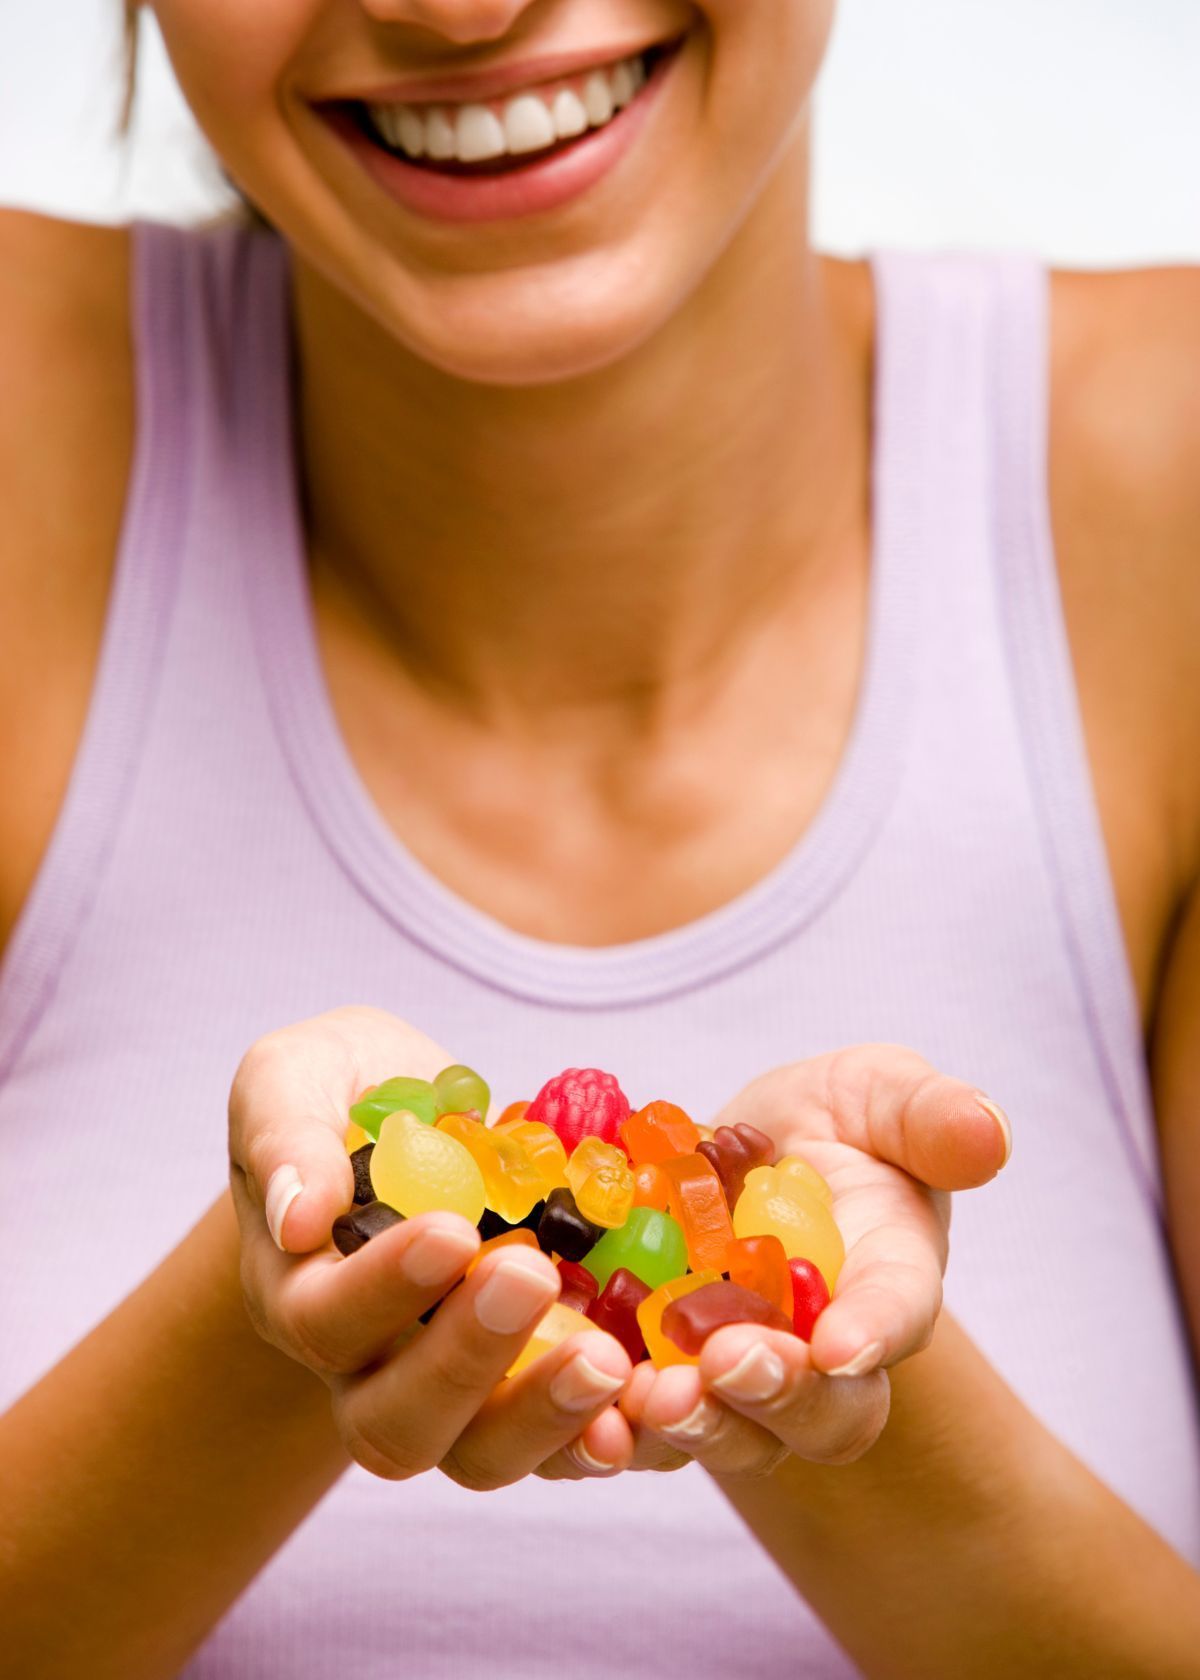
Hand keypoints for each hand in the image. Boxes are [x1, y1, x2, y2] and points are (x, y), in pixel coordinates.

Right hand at [228, 1006, 636, 1488]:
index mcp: (300, 1291)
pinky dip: (603, 1429)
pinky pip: (560, 1440)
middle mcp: (366, 1366)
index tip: (453, 1228)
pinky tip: (648, 1399)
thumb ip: (284, 1134)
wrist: (413, 1114)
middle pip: (398, 1423)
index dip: (386, 1288)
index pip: (326, 1320)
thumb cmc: (343, 1088)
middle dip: (467, 1362)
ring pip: (480, 1454)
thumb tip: (299, 1218)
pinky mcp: (525, 1383)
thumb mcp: (295, 1076)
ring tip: (608, 1361)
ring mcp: (450, 1389)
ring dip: (544, 1416)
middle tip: (533, 1277)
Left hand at [620, 1045, 1010, 1477]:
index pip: (897, 1312)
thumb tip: (987, 1131)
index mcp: (889, 1276)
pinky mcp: (665, 1386)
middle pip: (823, 1412)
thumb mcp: (881, 1093)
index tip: (840, 1344)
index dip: (873, 1331)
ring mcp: (745, 1382)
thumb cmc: (835, 1124)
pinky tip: (580, 1415)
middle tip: (726, 1366)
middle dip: (776, 1396)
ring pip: (735, 1439)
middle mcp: (826, 1354)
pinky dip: (610, 1434)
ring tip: (649, 1400)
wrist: (749, 1160)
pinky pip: (643, 1433)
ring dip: (694, 1429)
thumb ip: (931, 1114)